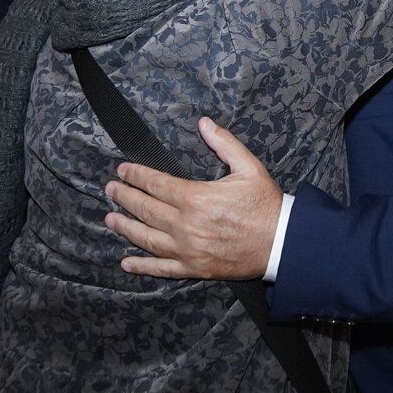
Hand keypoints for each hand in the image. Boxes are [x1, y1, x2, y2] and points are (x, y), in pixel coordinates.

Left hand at [103, 118, 280, 279]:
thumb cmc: (265, 205)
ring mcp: (188, 249)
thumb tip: (204, 123)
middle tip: (110, 189)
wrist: (281, 243)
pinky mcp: (194, 268)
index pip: (156, 184)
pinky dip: (142, 266)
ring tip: (110, 219)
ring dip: (125, 227)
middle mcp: (185, 225)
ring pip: (146, 238)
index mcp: (196, 198)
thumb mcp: (249, 167)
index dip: (136, 175)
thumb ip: (224, 143)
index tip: (123, 170)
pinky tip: (127, 263)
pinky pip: (162, 269)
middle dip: (125, 197)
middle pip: (146, 209)